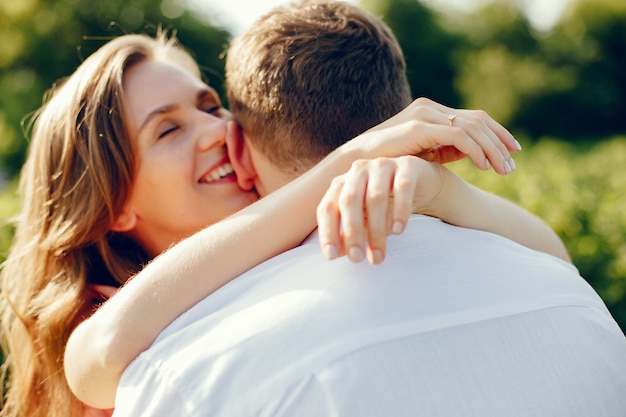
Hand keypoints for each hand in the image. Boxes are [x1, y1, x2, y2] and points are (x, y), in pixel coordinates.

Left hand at [317, 156, 444, 263]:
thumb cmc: (387, 205)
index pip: (328, 207)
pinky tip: (398, 231)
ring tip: (378, 255)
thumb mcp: (365, 221)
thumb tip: (336, 254)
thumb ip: (350, 235)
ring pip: (375, 197)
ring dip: (376, 229)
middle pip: (350, 201)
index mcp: (342, 183)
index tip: (331, 257)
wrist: (422, 184)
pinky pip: (403, 187)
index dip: (327, 231)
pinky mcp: (408, 166)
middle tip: (357, 259)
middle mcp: (358, 171)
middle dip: (352, 232)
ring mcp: (383, 165)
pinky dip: (400, 211)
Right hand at [348, 97, 521, 175]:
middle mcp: (431, 109)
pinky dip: (476, 150)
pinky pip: (458, 136)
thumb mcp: (425, 154)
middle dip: (500, 142)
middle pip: (478, 120)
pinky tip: (483, 166)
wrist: (358, 162)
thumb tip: (477, 153)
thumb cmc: (390, 162)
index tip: (514, 151)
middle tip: (512, 165)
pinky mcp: (420, 126)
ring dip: (492, 149)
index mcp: (433, 113)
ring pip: (472, 128)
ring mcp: (425, 115)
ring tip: (503, 170)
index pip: (475, 118)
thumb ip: (449, 149)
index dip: (498, 133)